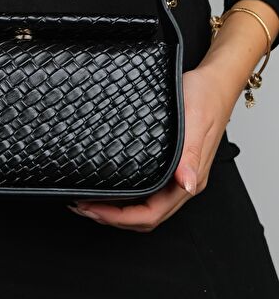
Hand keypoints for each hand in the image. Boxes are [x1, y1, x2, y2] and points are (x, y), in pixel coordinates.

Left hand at [68, 64, 235, 231]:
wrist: (215, 81)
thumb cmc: (206, 97)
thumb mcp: (195, 121)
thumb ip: (191, 156)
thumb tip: (186, 184)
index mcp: (190, 176)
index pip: (153, 213)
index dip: (121, 217)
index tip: (94, 209)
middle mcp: (183, 180)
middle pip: (146, 216)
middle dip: (112, 217)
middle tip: (83, 207)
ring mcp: (178, 173)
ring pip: (145, 205)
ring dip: (117, 210)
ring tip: (90, 201)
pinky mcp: (171, 162)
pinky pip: (147, 188)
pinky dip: (126, 195)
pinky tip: (111, 185)